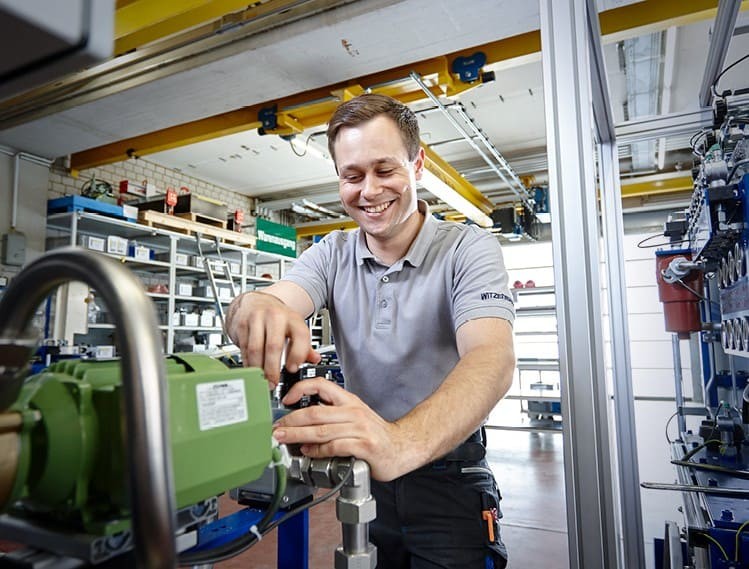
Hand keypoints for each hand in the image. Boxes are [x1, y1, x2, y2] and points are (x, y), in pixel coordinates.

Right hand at [225, 291, 319, 386]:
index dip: (297, 354)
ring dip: (258, 368)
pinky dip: (247, 362)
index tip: (292, 369)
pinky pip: (244, 347)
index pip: (300, 336)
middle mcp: (276, 316)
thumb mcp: (294, 327)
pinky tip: (252, 369)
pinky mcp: (242, 324)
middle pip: (274, 346)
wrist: (256, 301)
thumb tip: (315, 359)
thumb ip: (305, 346)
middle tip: (273, 383)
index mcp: (293, 318)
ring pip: (256, 348)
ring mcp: (257, 318)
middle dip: (273, 369)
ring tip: (262, 379)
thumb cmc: (277, 318)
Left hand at [272, 378, 410, 480]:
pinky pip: (334, 446)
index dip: (300, 389)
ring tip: (283, 439)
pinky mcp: (363, 446)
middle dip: (290, 420)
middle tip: (275, 428)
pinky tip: (308, 452)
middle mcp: (353, 411)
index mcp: (349, 401)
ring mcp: (359, 428)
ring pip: (320, 429)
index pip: (321, 384)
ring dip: (297, 435)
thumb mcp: (354, 416)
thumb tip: (302, 421)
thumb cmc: (376, 434)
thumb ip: (331, 416)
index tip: (285, 399)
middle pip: (314, 411)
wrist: (403, 447)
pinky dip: (318, 450)